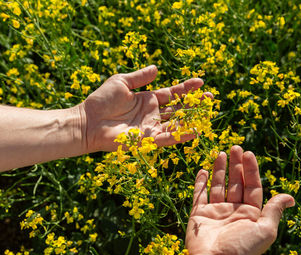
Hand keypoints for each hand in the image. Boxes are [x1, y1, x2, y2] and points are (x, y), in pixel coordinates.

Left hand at [79, 65, 204, 152]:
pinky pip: (168, 138)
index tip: (201, 82)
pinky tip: (195, 131)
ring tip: (208, 113)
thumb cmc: (102, 101)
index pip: (173, 93)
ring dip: (192, 119)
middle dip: (195, 103)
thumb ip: (140, 77)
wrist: (89, 121)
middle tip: (211, 98)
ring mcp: (151, 128)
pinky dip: (181, 135)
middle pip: (179, 108)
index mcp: (148, 99)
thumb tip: (157, 68)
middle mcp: (153, 114)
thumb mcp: (121, 82)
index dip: (186, 88)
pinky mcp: (147, 140)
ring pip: (177, 123)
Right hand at [185, 146, 294, 254]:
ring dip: (220, 169)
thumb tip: (291, 197)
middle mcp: (233, 211)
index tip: (249, 153)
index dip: (251, 170)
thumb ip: (274, 211)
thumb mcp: (264, 230)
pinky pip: (200, 195)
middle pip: (236, 183)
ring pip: (218, 185)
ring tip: (221, 153)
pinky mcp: (199, 214)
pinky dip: (200, 182)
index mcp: (250, 214)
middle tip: (235, 147)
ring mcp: (215, 212)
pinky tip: (203, 170)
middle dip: (236, 165)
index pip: (252, 186)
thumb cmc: (242, 249)